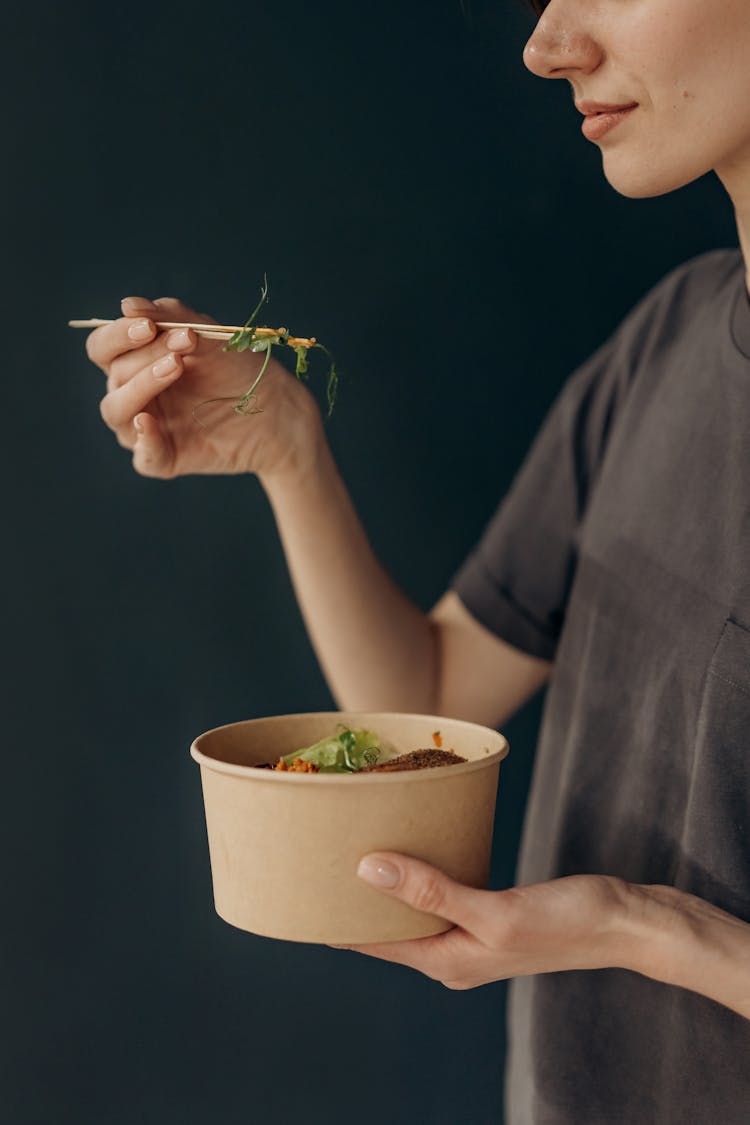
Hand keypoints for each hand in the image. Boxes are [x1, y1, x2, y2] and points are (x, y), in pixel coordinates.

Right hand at [88, 295, 323, 480]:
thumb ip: (170, 316)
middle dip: (146, 354)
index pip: (103, 348)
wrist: (276, 408)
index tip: (148, 326)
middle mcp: (134, 395)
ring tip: (176, 366)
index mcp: (135, 363)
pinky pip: (143, 456)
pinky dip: (144, 440)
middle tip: (186, 344)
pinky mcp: (166, 458)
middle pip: (114, 374)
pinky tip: (150, 423)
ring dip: (141, 386)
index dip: (117, 336)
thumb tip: (126, 304)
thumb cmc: (237, 367)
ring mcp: (147, 429)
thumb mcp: (207, 334)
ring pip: (117, 411)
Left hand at [340, 852, 634, 988]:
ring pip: (412, 908)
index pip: (371, 943)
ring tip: (352, 845)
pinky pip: (439, 892)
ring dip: (386, 883)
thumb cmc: (565, 922)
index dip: (332, 920)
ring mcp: (471, 933)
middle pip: (386, 928)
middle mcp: (452, 954)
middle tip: (318, 855)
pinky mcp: (489, 911)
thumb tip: (367, 869)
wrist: (624, 921)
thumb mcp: (493, 909)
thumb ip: (430, 890)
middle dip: (353, 898)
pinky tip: (412, 847)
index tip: (298, 890)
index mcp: (446, 962)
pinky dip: (419, 873)